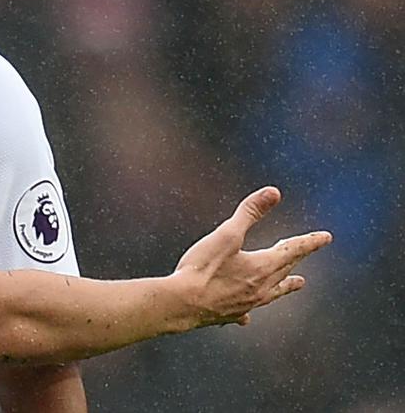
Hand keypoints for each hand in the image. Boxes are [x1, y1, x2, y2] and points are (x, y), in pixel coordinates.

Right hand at [172, 186, 330, 327]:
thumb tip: (273, 192)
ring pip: (274, 292)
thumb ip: (250, 213)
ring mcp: (247, 303)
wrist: (182, 303)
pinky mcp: (230, 314)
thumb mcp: (227, 234)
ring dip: (286, 285)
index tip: (326, 238)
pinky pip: (247, 311)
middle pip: (285, 270)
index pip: (293, 250)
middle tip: (305, 252)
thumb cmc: (203, 268)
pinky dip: (250, 309)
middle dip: (296, 259)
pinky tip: (247, 316)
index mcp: (262, 267)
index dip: (310, 242)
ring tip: (297, 283)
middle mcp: (261, 287)